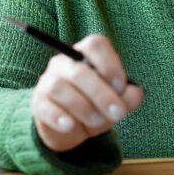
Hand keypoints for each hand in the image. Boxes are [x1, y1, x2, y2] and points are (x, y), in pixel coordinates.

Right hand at [31, 33, 143, 152]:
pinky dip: (59, 116)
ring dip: (83, 107)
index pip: (95, 45)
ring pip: (60, 87)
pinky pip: (45, 106)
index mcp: (85, 55)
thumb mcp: (115, 103)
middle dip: (102, 94)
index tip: (121, 86)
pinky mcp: (38, 103)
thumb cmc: (94, 107)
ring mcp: (47, 82)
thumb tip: (135, 92)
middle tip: (118, 113)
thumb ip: (128, 97)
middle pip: (80, 71)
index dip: (110, 64)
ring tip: (96, 121)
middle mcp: (63, 63)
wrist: (69, 129)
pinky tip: (70, 125)